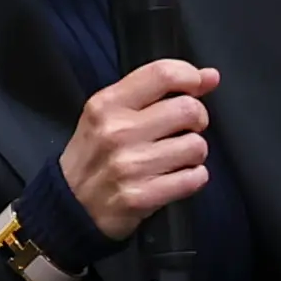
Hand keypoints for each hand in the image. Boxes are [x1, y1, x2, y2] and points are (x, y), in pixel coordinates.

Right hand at [58, 52, 216, 242]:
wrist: (69, 207)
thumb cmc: (95, 155)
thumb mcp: (109, 114)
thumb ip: (156, 90)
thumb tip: (210, 76)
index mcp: (107, 105)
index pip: (163, 74)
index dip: (191, 77)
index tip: (196, 87)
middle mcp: (118, 132)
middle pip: (189, 110)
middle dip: (197, 120)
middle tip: (184, 129)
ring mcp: (130, 165)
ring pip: (196, 146)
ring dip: (194, 153)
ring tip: (175, 158)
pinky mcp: (142, 196)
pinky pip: (194, 178)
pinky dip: (192, 178)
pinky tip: (175, 178)